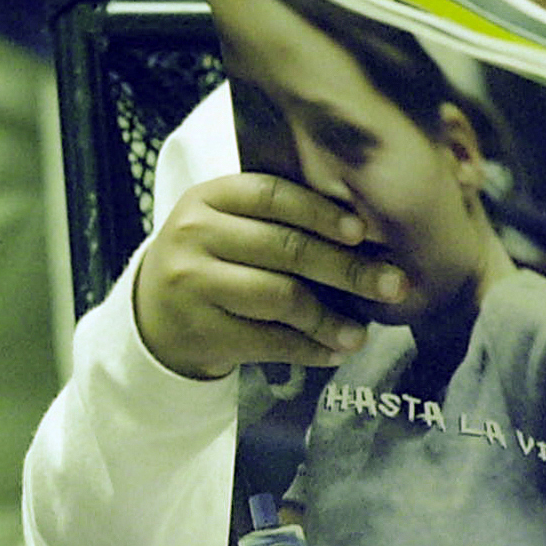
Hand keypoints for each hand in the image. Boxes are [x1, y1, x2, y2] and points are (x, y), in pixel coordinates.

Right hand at [133, 173, 408, 378]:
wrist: (152, 314)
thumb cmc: (212, 259)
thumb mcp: (228, 223)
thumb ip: (280, 218)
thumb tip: (367, 234)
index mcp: (210, 197)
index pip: (272, 195)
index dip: (321, 212)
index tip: (362, 231)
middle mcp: (195, 235)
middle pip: (285, 248)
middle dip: (347, 269)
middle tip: (393, 285)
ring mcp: (194, 285)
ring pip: (279, 297)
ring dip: (330, 319)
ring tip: (362, 333)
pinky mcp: (200, 331)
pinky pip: (268, 341)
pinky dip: (309, 348)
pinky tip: (335, 351)